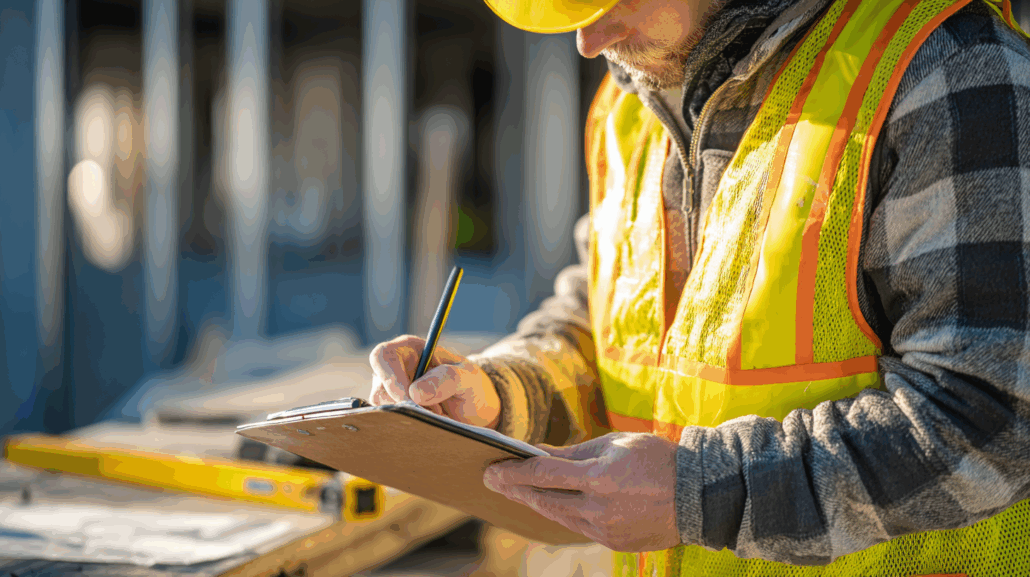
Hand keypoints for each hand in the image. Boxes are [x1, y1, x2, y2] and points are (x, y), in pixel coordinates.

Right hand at [368, 335, 501, 428]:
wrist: (477, 409)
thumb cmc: (472, 386)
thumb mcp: (468, 378)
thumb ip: (447, 378)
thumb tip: (415, 392)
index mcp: (411, 349)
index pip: (383, 356)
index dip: (390, 378)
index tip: (409, 399)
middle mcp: (396, 368)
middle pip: (379, 387)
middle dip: (404, 404)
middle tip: (433, 412)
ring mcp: (392, 391)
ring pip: (383, 408)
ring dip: (409, 416)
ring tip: (436, 414)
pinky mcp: (395, 411)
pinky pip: (390, 421)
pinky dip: (408, 425)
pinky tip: (428, 422)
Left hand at [483, 432, 679, 551]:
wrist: (699, 495)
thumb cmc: (658, 458)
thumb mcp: (616, 443)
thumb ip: (574, 451)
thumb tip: (537, 452)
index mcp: (600, 476)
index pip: (544, 474)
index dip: (513, 472)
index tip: (492, 468)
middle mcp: (599, 507)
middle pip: (544, 499)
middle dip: (515, 489)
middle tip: (491, 480)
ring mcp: (606, 529)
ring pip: (558, 516)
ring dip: (535, 503)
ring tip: (516, 491)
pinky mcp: (613, 542)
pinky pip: (577, 526)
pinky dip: (561, 514)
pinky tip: (550, 503)